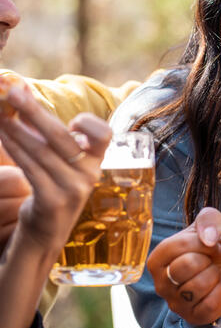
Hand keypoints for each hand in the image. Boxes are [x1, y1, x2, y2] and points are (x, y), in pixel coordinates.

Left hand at [0, 84, 109, 251]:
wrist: (45, 236)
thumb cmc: (52, 192)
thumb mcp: (63, 167)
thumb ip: (54, 140)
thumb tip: (26, 101)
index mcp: (96, 164)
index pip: (104, 136)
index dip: (89, 124)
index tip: (71, 119)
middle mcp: (89, 175)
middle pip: (62, 137)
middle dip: (35, 111)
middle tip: (14, 92)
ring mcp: (72, 189)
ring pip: (41, 150)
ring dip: (16, 128)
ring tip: (1, 113)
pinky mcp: (52, 201)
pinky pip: (30, 167)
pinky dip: (14, 147)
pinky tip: (2, 135)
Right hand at [147, 207, 220, 324]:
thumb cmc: (211, 245)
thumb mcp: (208, 224)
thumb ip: (208, 220)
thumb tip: (209, 237)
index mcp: (158, 259)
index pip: (177, 247)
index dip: (201, 242)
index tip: (211, 243)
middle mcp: (161, 283)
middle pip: (184, 267)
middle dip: (207, 259)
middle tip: (213, 259)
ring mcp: (175, 303)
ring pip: (196, 287)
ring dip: (214, 275)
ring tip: (216, 271)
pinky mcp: (193, 316)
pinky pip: (208, 306)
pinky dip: (220, 294)